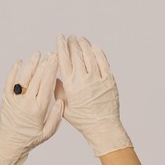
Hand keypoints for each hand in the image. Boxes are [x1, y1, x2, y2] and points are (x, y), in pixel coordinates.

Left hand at [0, 52, 63, 164]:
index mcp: (38, 109)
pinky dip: (13, 71)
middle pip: (36, 79)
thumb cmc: (31, 139)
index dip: (52, 70)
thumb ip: (56, 116)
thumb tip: (61, 100)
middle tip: (51, 53)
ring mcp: (14, 100)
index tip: (56, 60)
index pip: (47, 85)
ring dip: (31, 65)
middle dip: (44, 64)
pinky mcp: (5, 99)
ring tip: (37, 54)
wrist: (10, 143)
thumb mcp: (48, 132)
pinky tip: (19, 62)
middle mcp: (26, 102)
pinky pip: (9, 82)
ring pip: (23, 78)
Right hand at [55, 35, 131, 156]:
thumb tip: (55, 75)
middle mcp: (84, 80)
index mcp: (71, 86)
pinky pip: (104, 61)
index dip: (61, 46)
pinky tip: (94, 47)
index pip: (64, 60)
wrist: (102, 127)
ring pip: (90, 55)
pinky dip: (98, 52)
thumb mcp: (64, 107)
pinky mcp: (109, 80)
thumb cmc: (82, 119)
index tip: (59, 37)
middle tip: (70, 37)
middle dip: (72, 43)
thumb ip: (58, 90)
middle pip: (77, 54)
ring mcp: (98, 79)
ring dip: (84, 45)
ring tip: (81, 39)